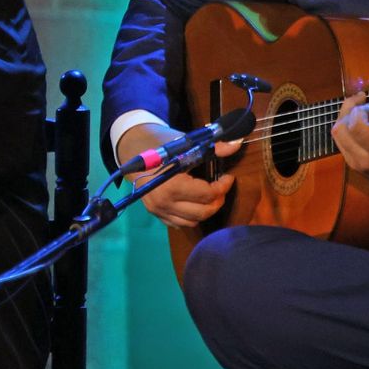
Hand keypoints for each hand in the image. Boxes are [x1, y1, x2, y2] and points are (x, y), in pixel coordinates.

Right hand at [118, 122, 241, 228]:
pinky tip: (194, 203)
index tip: (228, 177)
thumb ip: (212, 148)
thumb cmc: (159, 146)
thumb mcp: (185, 144)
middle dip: (217, 201)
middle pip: (203, 212)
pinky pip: (180, 224)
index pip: (207, 194)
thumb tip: (236, 145)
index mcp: (172, 185)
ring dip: (206, 210)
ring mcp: (159, 211)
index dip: (223, 187)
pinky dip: (191, 216)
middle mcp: (164, 202)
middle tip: (220, 189)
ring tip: (209, 197)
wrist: (132, 153)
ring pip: (193, 221)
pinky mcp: (156, 215)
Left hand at [330, 92, 368, 207]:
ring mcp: (354, 164)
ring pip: (336, 134)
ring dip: (345, 117)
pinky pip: (341, 141)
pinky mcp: (351, 164)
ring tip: (360, 109)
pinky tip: (360, 122)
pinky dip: (346, 127)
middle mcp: (362, 159)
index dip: (359, 109)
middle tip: (362, 99)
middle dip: (348, 109)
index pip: (356, 126)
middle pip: (340, 129)